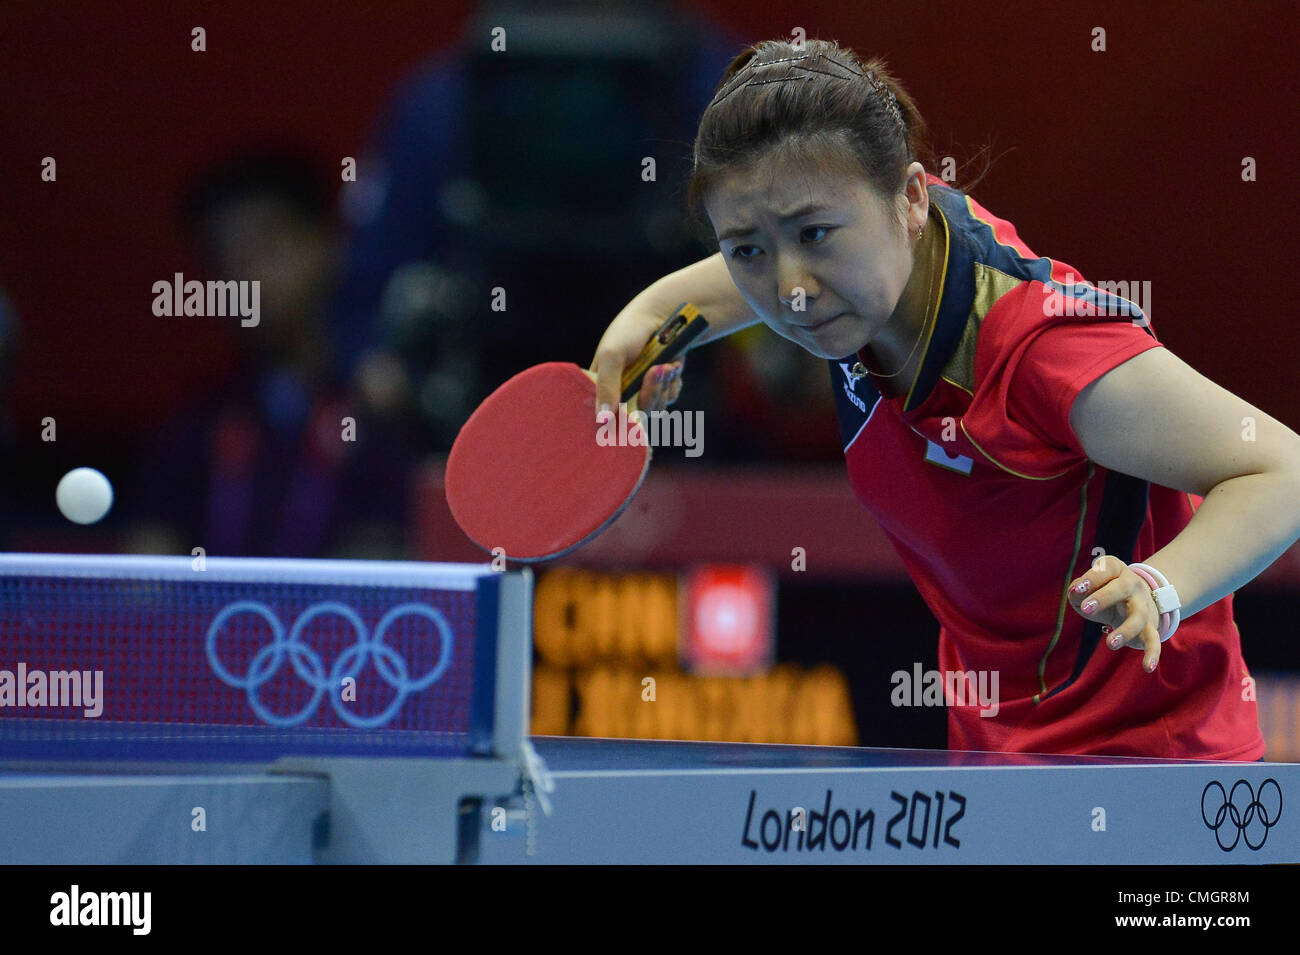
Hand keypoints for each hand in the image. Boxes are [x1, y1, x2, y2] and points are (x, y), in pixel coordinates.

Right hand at [591, 305, 686, 416]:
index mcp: (602, 385)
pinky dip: (673, 381)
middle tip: (655, 370)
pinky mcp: (663, 386)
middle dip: (649, 393)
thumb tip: (602, 419)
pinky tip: (673, 363)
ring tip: (665, 364)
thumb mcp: (612, 355)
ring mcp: (643, 390)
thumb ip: (606, 386)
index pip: (605, 415)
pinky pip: (669, 397)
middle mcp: (622, 391)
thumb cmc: (630, 331)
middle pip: (636, 415)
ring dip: (663, 385)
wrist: (665, 315)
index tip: (628, 412)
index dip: (617, 418)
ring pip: (655, 407)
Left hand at [1068, 554, 1162, 672]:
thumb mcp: (1085, 588)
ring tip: (1110, 644)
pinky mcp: (1149, 626)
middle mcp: (1132, 584)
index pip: (1105, 569)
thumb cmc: (1099, 591)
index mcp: (1114, 569)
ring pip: (1138, 616)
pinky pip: (1154, 639)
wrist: (1132, 598)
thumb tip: (1076, 594)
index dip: (1091, 578)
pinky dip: (1152, 654)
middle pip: (1122, 589)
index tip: (1076, 590)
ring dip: (1125, 630)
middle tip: (1086, 609)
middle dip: (1104, 598)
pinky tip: (1148, 668)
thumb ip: (1077, 590)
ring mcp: (1142, 605)